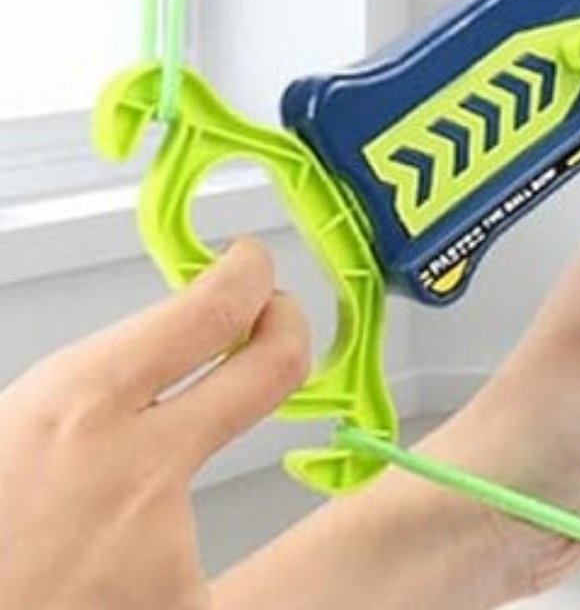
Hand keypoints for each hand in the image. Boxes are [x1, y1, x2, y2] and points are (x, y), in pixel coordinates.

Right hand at [0, 240, 309, 609]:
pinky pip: (180, 575)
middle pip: (276, 367)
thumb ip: (83, 389)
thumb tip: (142, 357)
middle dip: (288, 331)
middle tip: (275, 322)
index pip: (215, 308)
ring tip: (73, 549)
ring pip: (203, 488)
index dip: (250, 278)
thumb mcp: (5, 429)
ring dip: (154, 502)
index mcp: (80, 405)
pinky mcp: (183, 606)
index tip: (250, 267)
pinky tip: (88, 594)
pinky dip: (143, 582)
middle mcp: (141, 467)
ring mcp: (171, 545)